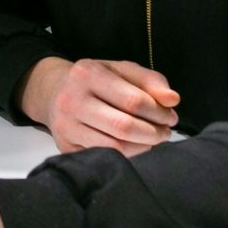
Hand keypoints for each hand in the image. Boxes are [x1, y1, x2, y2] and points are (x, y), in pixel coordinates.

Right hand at [19, 57, 179, 155]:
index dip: (159, 112)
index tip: (170, 116)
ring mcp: (65, 126)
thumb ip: (151, 81)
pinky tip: (134, 145)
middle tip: (165, 132)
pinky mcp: (65, 147)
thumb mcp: (122, 70)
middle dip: (153, 133)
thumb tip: (173, 100)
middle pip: (124, 127)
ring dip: (143, 146)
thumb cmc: (97, 81)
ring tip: (152, 139)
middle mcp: (71, 100)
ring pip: (115, 147)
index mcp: (86, 74)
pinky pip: (105, 157)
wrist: (54, 93)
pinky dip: (127, 154)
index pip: (134, 100)